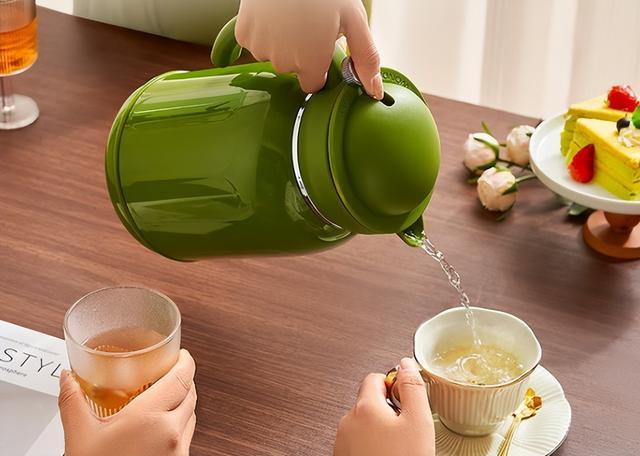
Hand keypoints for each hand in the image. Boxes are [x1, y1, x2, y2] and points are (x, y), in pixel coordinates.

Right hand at [59, 349, 196, 455]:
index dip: (185, 361)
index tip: (181, 354)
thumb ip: (74, 401)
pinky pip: (186, 436)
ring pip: (191, 415)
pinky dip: (178, 425)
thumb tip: (67, 378)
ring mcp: (179, 450)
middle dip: (182, 380)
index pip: (183, 377)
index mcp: (151, 417)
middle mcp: (172, 432)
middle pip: (190, 393)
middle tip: (167, 373)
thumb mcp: (80, 436)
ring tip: (162, 399)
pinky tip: (159, 428)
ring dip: (182, 404)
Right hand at [236, 0, 382, 98]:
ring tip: (291, 15)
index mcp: (311, 63)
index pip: (312, 84)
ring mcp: (260, 49)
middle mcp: (283, 63)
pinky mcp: (243, 35)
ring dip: (281, 41)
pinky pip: (254, 42)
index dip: (317, 66)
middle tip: (308, 23)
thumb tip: (374, 92)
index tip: (320, 47)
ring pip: (273, 55)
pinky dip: (263, 31)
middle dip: (301, 51)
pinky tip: (273, 14)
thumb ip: (365, 59)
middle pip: (292, 69)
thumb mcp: (354, 20)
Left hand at [334, 358, 434, 455]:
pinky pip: (358, 442)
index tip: (406, 401)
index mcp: (364, 407)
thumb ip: (413, 387)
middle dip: (388, 410)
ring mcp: (342, 441)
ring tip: (398, 448)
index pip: (375, 378)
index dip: (394, 386)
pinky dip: (371, 446)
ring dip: (380, 430)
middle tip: (407, 429)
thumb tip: (406, 363)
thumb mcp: (418, 423)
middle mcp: (348, 421)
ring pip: (364, 424)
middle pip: (369, 401)